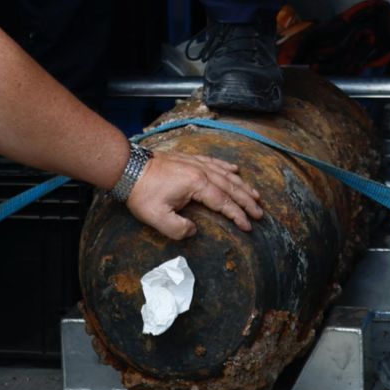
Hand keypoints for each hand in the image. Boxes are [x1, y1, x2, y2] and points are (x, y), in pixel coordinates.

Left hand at [122, 149, 263, 239]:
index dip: (237, 215)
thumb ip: (178, 229)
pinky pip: (214, 162)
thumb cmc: (142, 193)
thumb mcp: (157, 218)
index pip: (223, 202)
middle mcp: (201, 171)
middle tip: (260, 213)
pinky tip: (234, 169)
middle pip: (230, 187)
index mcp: (196, 185)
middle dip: (247, 201)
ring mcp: (195, 163)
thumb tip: (193, 230)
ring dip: (241, 185)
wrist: (129, 167)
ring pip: (225, 174)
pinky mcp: (189, 159)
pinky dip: (226, 166)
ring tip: (255, 195)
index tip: (248, 226)